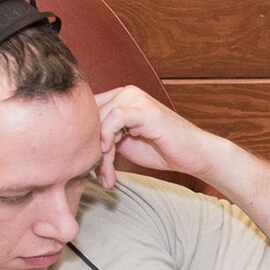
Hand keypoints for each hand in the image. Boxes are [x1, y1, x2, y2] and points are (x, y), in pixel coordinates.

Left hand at [94, 86, 233, 185]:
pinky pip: (113, 119)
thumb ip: (104, 137)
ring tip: (107, 176)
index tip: (90, 168)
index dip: (84, 139)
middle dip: (91, 151)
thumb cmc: (163, 150)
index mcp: (120, 98)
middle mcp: (126, 93)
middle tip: (101, 177)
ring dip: (100, 153)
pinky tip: (111, 156)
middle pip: (91, 118)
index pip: (88, 113)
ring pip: (100, 120)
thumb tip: (75, 145)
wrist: (194, 155)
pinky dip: (107, 139)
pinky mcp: (144, 110)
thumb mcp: (125, 143)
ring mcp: (136, 98)